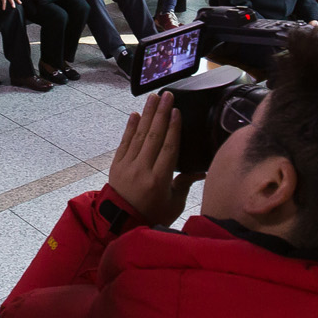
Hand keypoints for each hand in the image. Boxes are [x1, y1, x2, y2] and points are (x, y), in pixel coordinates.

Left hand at [108, 91, 199, 226]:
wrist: (121, 223)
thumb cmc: (151, 215)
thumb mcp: (173, 204)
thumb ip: (184, 184)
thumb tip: (201, 170)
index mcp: (159, 180)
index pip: (167, 148)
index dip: (172, 128)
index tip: (176, 110)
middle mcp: (142, 169)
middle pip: (153, 136)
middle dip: (160, 113)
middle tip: (166, 95)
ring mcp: (127, 166)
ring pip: (139, 136)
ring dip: (147, 114)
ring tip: (153, 98)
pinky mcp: (117, 165)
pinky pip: (125, 143)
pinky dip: (130, 128)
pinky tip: (135, 114)